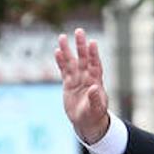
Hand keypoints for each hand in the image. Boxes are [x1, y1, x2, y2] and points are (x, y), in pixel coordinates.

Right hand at [55, 28, 111, 142]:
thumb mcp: (95, 109)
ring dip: (67, 50)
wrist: (86, 121)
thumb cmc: (94, 115)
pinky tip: (57, 51)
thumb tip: (94, 88)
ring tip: (62, 37)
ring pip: (71, 62)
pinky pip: (64, 70)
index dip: (93, 54)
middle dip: (81, 46)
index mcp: (96, 81)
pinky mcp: (68, 83)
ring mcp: (77, 79)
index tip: (92, 43)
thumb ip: (95, 99)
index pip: (95, 65)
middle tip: (79, 31)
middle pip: (83, 58)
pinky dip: (60, 62)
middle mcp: (87, 77)